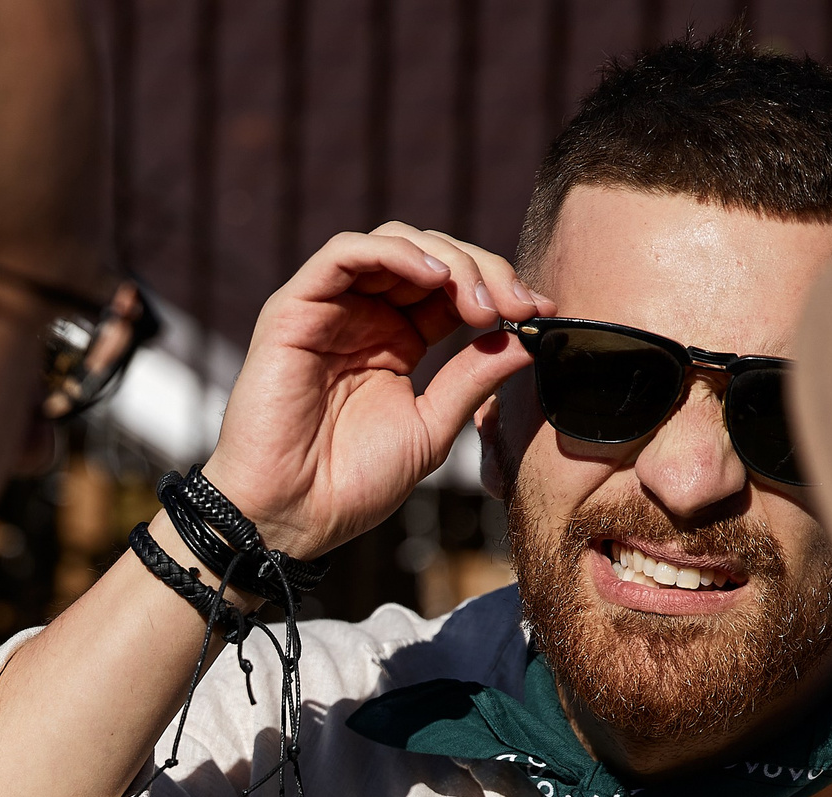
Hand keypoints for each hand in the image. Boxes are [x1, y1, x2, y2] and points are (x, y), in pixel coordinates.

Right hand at [199, 224, 550, 559]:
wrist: (290, 517)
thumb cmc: (351, 484)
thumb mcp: (432, 428)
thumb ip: (473, 379)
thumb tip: (529, 339)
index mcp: (395, 340)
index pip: (453, 288)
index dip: (500, 289)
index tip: (541, 312)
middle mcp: (362, 315)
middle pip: (431, 257)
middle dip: (484, 271)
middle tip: (516, 307)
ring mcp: (328, 308)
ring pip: (395, 243)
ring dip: (447, 259)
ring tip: (479, 301)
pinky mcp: (294, 308)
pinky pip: (345, 252)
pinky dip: (394, 252)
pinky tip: (434, 276)